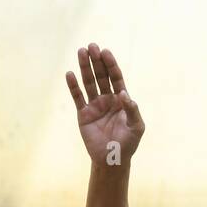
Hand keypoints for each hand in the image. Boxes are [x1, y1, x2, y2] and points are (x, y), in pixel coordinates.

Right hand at [65, 42, 144, 165]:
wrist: (112, 160)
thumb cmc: (128, 144)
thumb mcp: (136, 127)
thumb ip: (133, 110)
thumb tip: (123, 94)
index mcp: (121, 100)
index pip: (115, 78)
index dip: (111, 65)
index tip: (106, 52)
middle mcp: (107, 99)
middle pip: (101, 76)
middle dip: (97, 61)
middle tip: (91, 46)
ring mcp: (95, 106)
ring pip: (89, 83)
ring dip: (85, 67)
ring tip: (80, 52)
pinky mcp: (83, 115)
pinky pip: (77, 98)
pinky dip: (73, 86)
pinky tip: (70, 74)